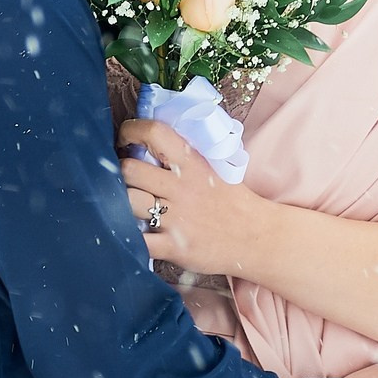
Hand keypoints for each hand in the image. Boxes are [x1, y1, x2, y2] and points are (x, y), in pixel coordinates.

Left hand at [119, 118, 259, 277]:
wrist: (258, 237)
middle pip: (129, 169)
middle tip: (125, 180)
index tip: (124, 140)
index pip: (154, 132)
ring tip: (127, 207)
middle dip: (120, 173)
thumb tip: (148, 141)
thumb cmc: (232, 202)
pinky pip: (138, 240)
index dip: (131, 131)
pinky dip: (129, 238)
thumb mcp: (212, 169)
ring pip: (127, 202)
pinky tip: (132, 235)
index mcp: (192, 163)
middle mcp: (182, 187)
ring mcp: (177, 218)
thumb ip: (183, 156)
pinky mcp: (175, 246)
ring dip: (120, 204)